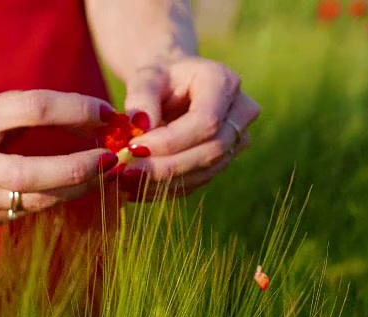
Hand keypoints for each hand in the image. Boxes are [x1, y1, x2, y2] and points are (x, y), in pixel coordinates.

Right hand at [0, 90, 118, 226]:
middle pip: (33, 171)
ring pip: (34, 199)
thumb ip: (34, 112)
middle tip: (113, 160)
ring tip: (102, 174)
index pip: (34, 109)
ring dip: (76, 188)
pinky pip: (26, 211)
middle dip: (81, 168)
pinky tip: (72, 188)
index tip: (106, 113)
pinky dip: (54, 199)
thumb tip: (97, 122)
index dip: (77, 110)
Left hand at [119, 56, 259, 199]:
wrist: (171, 87)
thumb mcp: (145, 77)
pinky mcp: (223, 161)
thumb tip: (140, 126)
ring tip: (127, 180)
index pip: (205, 121)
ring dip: (164, 181)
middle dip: (166, 165)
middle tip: (127, 171)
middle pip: (211, 150)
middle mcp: (240, 112)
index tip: (133, 147)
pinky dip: (165, 188)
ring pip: (206, 171)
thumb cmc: (158, 78)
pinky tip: (137, 187)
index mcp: (223, 82)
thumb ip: (141, 97)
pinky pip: (197, 182)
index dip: (170, 140)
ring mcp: (236, 140)